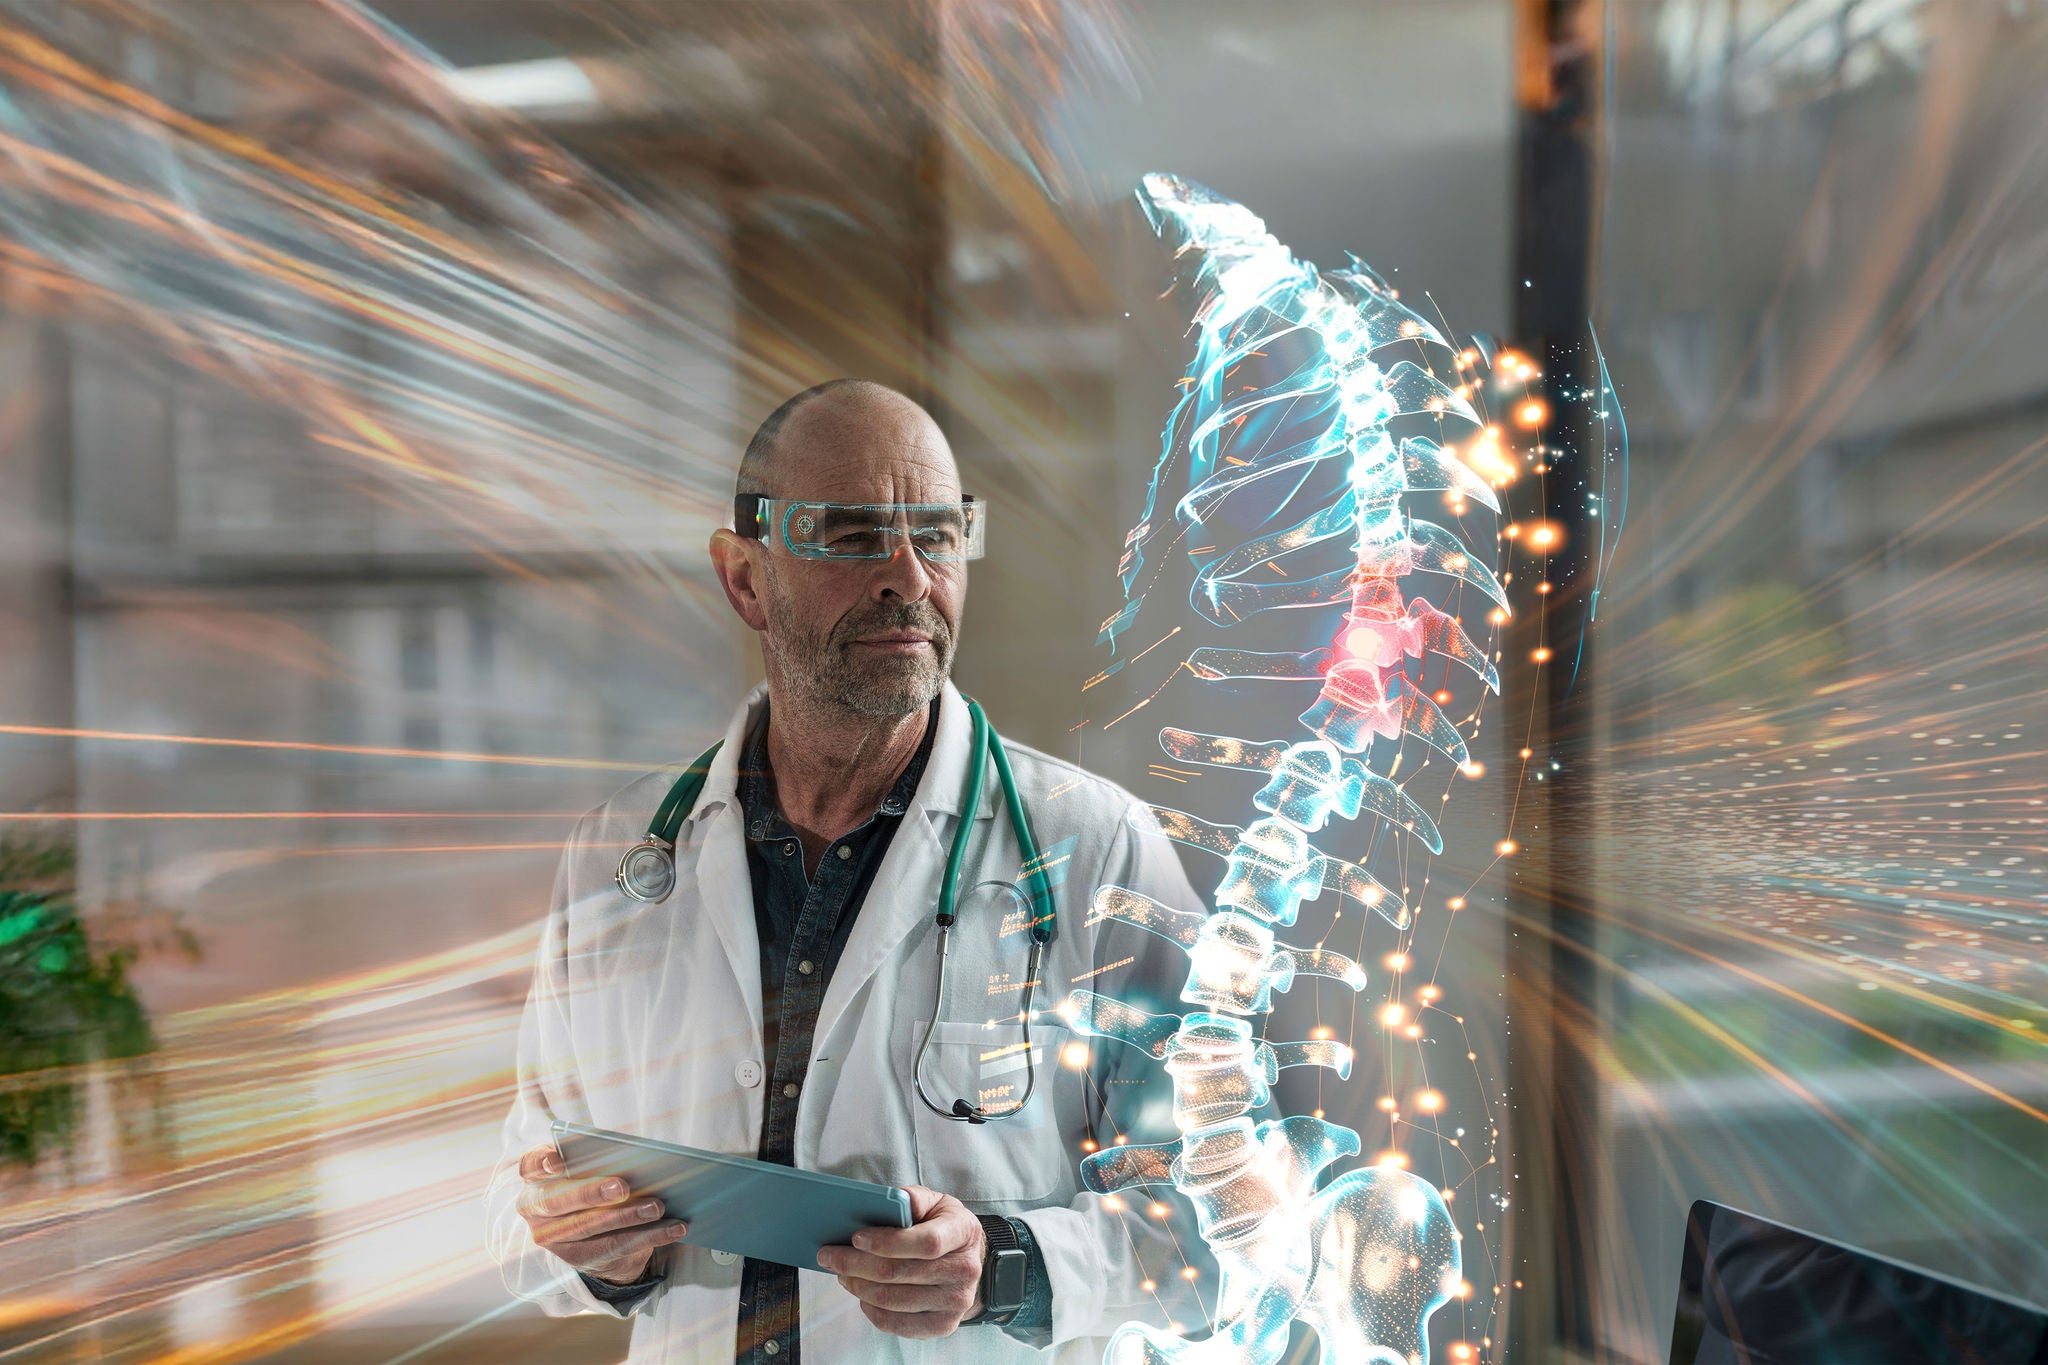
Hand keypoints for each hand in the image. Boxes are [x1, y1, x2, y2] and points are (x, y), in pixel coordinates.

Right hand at [513, 1143, 688, 1285]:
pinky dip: (648, 1236)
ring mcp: (551, 1236)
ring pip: (589, 1227)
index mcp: (536, 1176)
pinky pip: (614, 1247)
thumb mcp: (588, 1169)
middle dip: (592, 1193)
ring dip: (627, 1217)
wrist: (588, 1230)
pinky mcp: (576, 1258)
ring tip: (658, 1207)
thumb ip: (598, 1161)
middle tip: (623, 1186)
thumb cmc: (591, 1182)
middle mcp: (535, 1208)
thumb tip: (637, 1159)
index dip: (541, 1163)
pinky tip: (673, 1229)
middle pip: (560, 1200)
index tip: (557, 1160)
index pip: (530, 1165)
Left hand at [816, 1184, 985, 1337]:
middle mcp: (964, 1270)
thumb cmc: (943, 1226)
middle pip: (900, 1273)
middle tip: (829, 1256)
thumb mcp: (935, 1202)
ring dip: (858, 1286)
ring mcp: (955, 1303)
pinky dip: (871, 1309)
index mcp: (963, 1232)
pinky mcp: (942, 1325)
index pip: (927, 1242)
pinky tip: (861, 1293)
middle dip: (856, 1264)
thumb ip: (912, 1198)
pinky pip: (896, 1324)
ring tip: (841, 1272)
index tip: (856, 1237)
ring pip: (893, 1300)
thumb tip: (884, 1202)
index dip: (887, 1242)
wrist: (969, 1262)